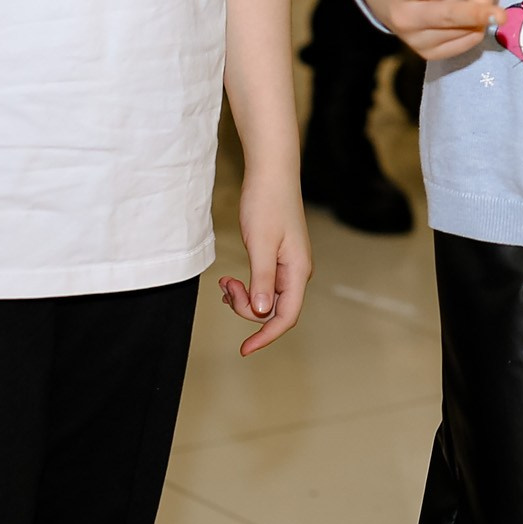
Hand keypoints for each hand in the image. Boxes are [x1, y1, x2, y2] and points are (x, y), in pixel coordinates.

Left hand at [220, 163, 311, 356]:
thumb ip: (262, 280)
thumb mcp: (261, 244)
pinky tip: (230, 280)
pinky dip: (245, 287)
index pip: (286, 317)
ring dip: (243, 297)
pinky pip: (262, 285)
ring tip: (224, 281)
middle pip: (273, 310)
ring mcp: (289, 266)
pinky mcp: (278, 259)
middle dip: (245, 308)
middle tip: (226, 286)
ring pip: (265, 299)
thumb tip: (261, 313)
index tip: (244, 349)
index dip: (265, 337)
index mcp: (298, 272)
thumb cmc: (267, 203)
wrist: (271, 174)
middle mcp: (297, 272)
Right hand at [359, 0, 502, 61]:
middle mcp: (404, 17)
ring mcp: (414, 39)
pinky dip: (476, 26)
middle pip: (445, 16)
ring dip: (481, 10)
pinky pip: (465, 42)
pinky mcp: (426, 53)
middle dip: (475, 14)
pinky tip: (473, 11)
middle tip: (501, 13)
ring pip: (462, 29)